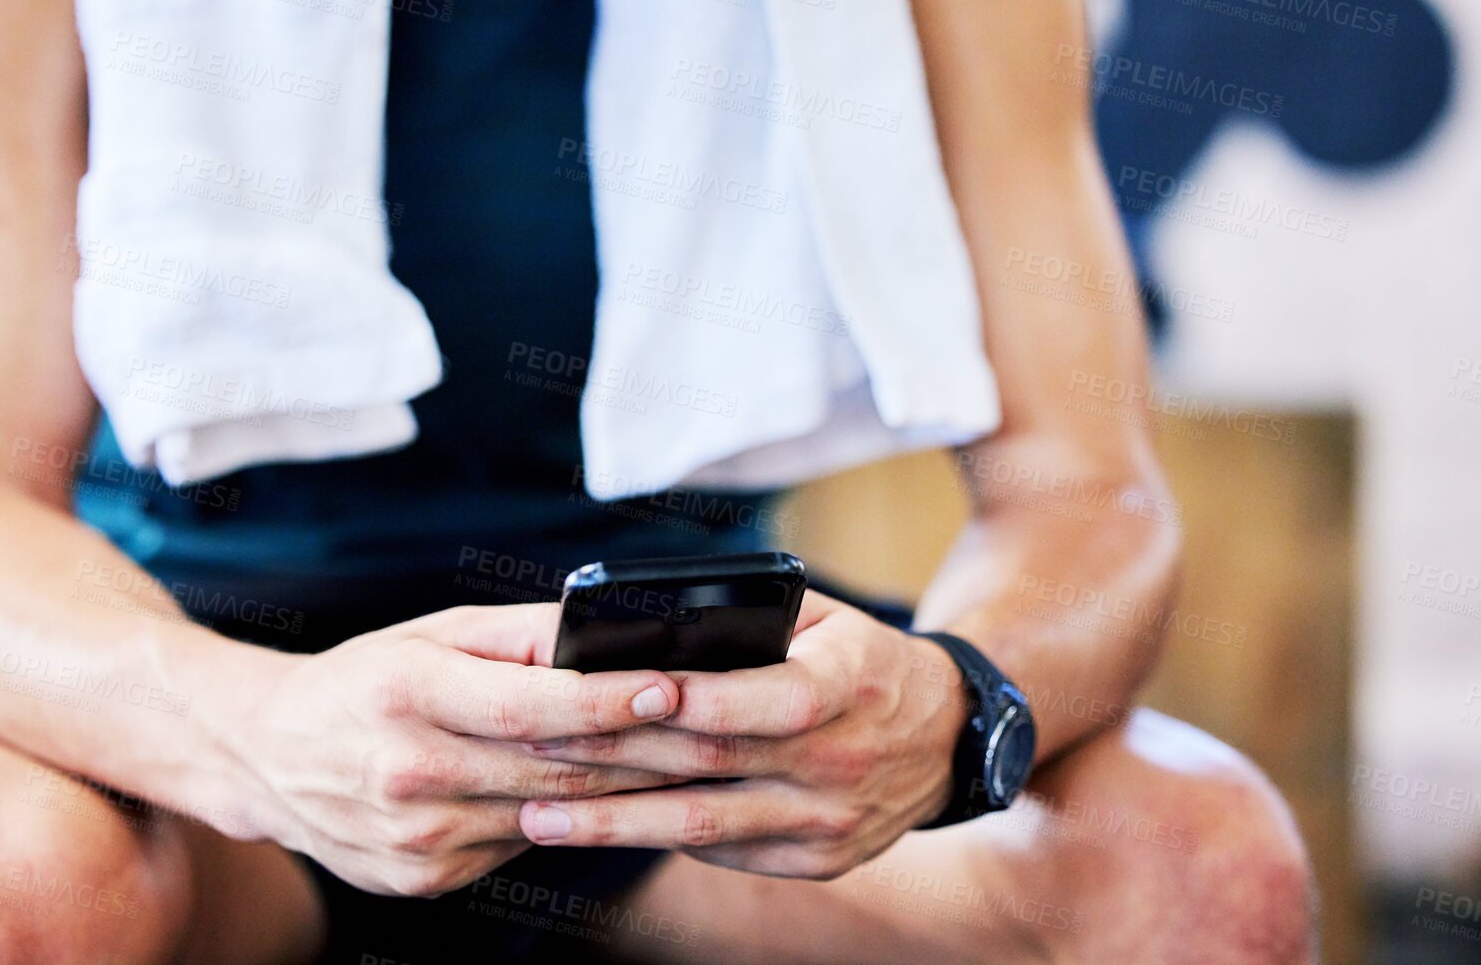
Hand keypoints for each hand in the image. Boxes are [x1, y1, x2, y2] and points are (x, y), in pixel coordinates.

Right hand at [232, 603, 687, 897]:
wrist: (269, 757)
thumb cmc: (367, 677)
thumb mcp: (432, 633)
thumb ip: (520, 633)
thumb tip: (606, 627)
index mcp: (407, 695)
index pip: (525, 705)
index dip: (603, 700)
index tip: (669, 685)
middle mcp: (407, 773)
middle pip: (550, 767)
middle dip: (643, 749)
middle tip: (716, 728)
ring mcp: (415, 839)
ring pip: (547, 814)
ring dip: (624, 793)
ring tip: (690, 763)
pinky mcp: (423, 880)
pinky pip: (519, 845)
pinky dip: (570, 821)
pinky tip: (617, 801)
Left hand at [514, 591, 966, 878]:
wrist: (949, 738)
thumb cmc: (866, 660)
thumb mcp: (830, 620)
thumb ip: (756, 618)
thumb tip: (656, 621)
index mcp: (847, 686)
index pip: (764, 699)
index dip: (689, 698)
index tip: (608, 691)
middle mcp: (840, 762)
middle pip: (711, 763)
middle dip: (613, 757)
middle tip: (530, 749)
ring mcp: (829, 822)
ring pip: (704, 826)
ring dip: (614, 822)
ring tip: (538, 817)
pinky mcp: (818, 861)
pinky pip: (726, 852)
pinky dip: (660, 839)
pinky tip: (599, 828)